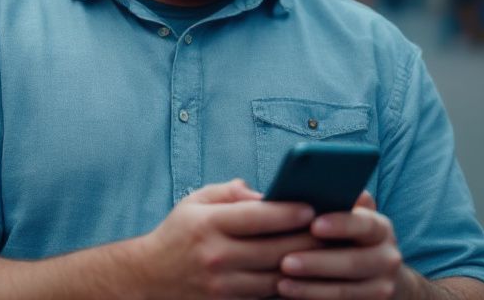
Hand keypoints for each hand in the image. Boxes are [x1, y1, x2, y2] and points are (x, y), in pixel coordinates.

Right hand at [132, 179, 324, 298]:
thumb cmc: (178, 234)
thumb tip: (264, 193)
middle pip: (274, 250)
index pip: (256, 217)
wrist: (148, 279)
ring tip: (330, 252)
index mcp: (208, 225)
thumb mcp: (195, 202)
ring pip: (276, 277)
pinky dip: (289, 284)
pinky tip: (307, 274)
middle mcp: (216, 257)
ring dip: (305, 265)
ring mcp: (223, 286)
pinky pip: (267, 296)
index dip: (287, 212)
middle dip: (308, 239)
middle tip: (335, 229)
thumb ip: (229, 193)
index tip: (313, 206)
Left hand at [276, 192, 404, 298]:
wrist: (378, 277)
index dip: (341, 224)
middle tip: (285, 261)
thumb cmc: (348, 238)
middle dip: (317, 262)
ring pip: (346, 290)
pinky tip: (291, 294)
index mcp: (380, 228)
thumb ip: (337, 202)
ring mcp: (382, 287)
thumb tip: (307, 185)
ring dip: (311, 287)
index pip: (365, 224)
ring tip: (281, 282)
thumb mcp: (349, 217)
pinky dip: (314, 299)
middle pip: (354, 262)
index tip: (314, 225)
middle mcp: (387, 258)